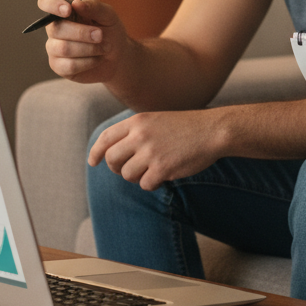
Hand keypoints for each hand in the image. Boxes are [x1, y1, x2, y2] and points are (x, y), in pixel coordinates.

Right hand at [39, 0, 128, 84]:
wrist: (117, 57)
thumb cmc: (110, 32)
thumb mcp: (108, 16)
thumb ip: (94, 7)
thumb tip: (76, 3)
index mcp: (65, 10)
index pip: (46, 2)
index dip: (52, 4)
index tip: (69, 10)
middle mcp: (55, 28)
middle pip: (56, 29)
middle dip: (82, 33)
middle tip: (100, 35)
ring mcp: (54, 48)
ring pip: (63, 48)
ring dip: (89, 48)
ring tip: (104, 48)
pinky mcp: (58, 66)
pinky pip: (69, 65)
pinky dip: (88, 62)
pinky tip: (97, 59)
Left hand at [88, 109, 226, 190]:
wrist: (212, 130)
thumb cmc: (186, 127)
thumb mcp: (156, 120)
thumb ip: (135, 132)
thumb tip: (113, 153)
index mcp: (138, 121)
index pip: (106, 138)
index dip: (96, 152)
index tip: (93, 162)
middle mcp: (140, 135)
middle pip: (112, 160)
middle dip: (117, 168)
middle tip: (129, 169)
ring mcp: (150, 152)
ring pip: (127, 175)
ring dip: (138, 176)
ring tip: (154, 168)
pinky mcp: (162, 168)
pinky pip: (145, 184)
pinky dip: (153, 183)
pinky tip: (165, 174)